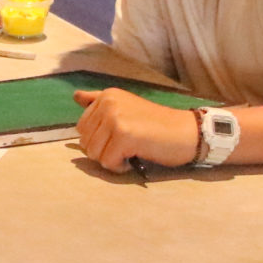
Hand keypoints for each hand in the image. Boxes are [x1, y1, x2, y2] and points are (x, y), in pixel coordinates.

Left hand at [72, 89, 200, 171]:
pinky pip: (108, 162)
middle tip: (127, 146)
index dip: (99, 139)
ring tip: (131, 151)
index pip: (82, 127)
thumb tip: (75, 96)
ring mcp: (115, 119)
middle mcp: (109, 103)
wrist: (186, 132)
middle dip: (103, 150)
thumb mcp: (126, 107)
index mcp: (107, 95)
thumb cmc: (157, 125)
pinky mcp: (124, 136)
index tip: (121, 136)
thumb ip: (99, 102)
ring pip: (94, 154)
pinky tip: (135, 158)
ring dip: (111, 159)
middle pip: (85, 141)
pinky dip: (120, 167)